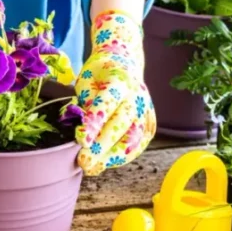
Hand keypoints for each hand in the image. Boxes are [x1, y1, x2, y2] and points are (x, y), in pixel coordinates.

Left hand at [66, 10, 155, 175]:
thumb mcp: (86, 82)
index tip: (81, 140)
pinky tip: (106, 163)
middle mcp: (136, 97)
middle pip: (122, 126)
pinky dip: (123, 157)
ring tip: (93, 168)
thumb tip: (84, 135)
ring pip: (134, 140)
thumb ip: (86, 105)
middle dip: (102, 147)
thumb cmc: (99, 75)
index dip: (94, 124)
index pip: (106, 105)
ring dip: (113, 158)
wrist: (124, 63)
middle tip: (84, 162)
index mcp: (119, 81)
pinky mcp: (150, 123)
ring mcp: (146, 111)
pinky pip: (139, 144)